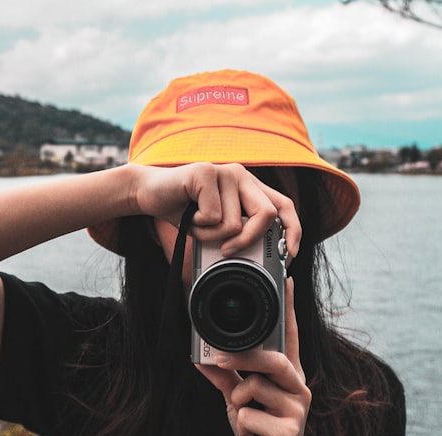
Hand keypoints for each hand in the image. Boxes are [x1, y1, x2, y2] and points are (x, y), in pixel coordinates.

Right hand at [133, 163, 300, 258]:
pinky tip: (187, 215)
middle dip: (250, 240)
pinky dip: (198, 227)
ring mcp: (225, 171)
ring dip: (212, 236)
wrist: (148, 193)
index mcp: (249, 187)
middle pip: (267, 214)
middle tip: (228, 251)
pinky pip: (213, 216)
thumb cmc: (184, 212)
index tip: (289, 254)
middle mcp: (242, 175)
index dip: (293, 230)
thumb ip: (238, 233)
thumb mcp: (216, 227)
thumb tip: (260, 258)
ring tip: (196, 226)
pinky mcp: (205, 172)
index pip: (284, 206)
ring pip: (235, 222)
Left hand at [195, 278, 311, 435]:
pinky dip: (240, 424)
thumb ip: (225, 380)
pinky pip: (249, 415)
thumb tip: (202, 360)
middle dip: (244, 358)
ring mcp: (297, 409)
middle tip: (220, 360)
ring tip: (243, 414)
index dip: (289, 310)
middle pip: (274, 359)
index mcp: (288, 376)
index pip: (290, 337)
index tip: (287, 281)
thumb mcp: (238, 402)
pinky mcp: (289, 431)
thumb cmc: (260, 432)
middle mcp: (298, 387)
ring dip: (238, 400)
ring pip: (257, 387)